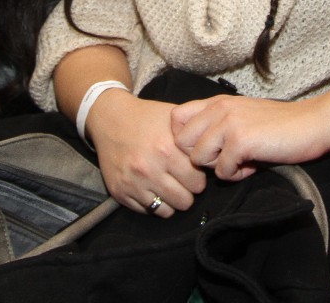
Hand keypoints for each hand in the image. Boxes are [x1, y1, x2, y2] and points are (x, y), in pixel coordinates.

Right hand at [87, 89, 204, 216]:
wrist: (110, 118)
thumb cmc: (147, 117)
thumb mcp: (173, 117)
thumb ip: (196, 133)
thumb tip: (219, 151)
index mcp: (166, 149)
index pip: (197, 182)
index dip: (199, 176)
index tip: (194, 170)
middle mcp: (149, 169)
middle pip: (185, 200)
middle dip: (187, 190)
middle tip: (182, 179)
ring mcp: (133, 182)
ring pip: (167, 210)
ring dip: (172, 200)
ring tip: (169, 185)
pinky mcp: (120, 192)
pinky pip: (147, 211)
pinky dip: (153, 203)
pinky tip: (153, 187)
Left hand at [170, 94, 329, 181]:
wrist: (312, 123)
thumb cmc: (279, 124)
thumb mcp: (242, 114)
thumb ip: (218, 122)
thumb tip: (195, 147)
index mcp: (217, 102)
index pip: (175, 119)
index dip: (184, 140)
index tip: (207, 148)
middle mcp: (218, 109)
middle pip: (182, 143)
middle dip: (201, 157)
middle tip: (225, 157)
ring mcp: (228, 124)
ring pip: (199, 159)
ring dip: (220, 167)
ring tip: (242, 161)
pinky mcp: (240, 141)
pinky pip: (222, 172)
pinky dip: (237, 175)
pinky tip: (253, 165)